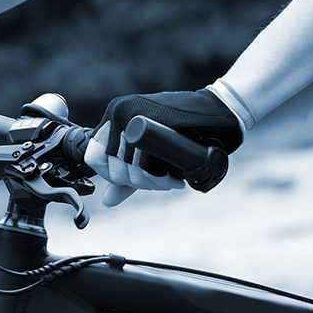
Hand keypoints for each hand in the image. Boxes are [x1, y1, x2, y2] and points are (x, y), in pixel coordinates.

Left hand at [85, 89, 242, 206]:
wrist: (220, 111)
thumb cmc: (186, 132)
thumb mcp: (150, 156)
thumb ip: (127, 175)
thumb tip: (106, 201)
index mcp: (112, 119)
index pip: (93, 158)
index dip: (113, 176)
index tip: (138, 179)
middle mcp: (117, 113)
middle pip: (112, 168)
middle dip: (140, 183)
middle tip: (164, 181)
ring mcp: (130, 112)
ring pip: (127, 167)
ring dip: (152, 182)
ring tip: (171, 179)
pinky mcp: (149, 116)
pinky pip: (143, 161)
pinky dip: (159, 176)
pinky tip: (174, 177)